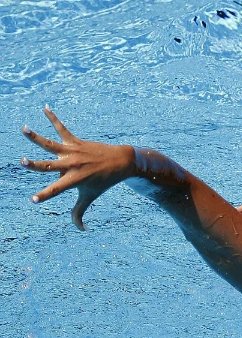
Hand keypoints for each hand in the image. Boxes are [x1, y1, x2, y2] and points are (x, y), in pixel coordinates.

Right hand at [21, 106, 134, 229]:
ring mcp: (73, 152)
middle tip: (23, 161)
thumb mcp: (91, 197)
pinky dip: (53, 118)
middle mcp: (72, 165)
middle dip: (35, 165)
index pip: (56, 190)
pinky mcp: (76, 141)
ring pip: (51, 143)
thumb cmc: (104, 182)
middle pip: (49, 165)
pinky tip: (45, 107)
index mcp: (73, 180)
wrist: (122, 162)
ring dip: (36, 137)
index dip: (44, 196)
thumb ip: (80, 213)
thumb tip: (82, 230)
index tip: (33, 200)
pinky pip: (62, 128)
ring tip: (24, 128)